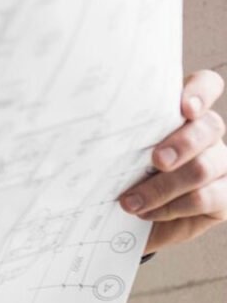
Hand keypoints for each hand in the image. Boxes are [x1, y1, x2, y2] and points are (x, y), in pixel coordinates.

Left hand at [119, 70, 226, 253]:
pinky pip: (207, 197)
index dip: (201, 92)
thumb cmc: (119, 173)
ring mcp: (220, 164)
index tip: (185, 108)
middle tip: (155, 160)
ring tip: (130, 201)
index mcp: (183, 112)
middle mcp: (207, 134)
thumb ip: (120, 132)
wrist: (126, 218)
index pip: (207, 85)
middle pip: (210, 126)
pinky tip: (146, 212)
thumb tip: (89, 121)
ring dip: (163, 186)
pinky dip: (172, 206)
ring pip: (204, 166)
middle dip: (181, 144)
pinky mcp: (224, 196)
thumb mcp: (116, 149)